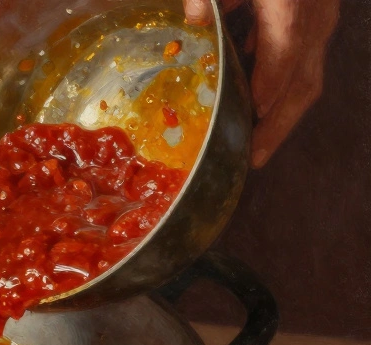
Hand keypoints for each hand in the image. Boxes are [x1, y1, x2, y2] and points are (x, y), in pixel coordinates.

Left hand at [184, 0, 338, 166]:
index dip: (267, 98)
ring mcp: (322, 13)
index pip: (282, 65)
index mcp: (290, 11)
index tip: (251, 128)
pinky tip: (253, 86)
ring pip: (308, 71)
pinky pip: (304, 52)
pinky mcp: (316, 8)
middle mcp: (314, 18)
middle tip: (255, 158)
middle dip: (280, 126)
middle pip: (303, 84)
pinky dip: (282, 76)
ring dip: (283, 107)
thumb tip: (194, 19)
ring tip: (255, 137)